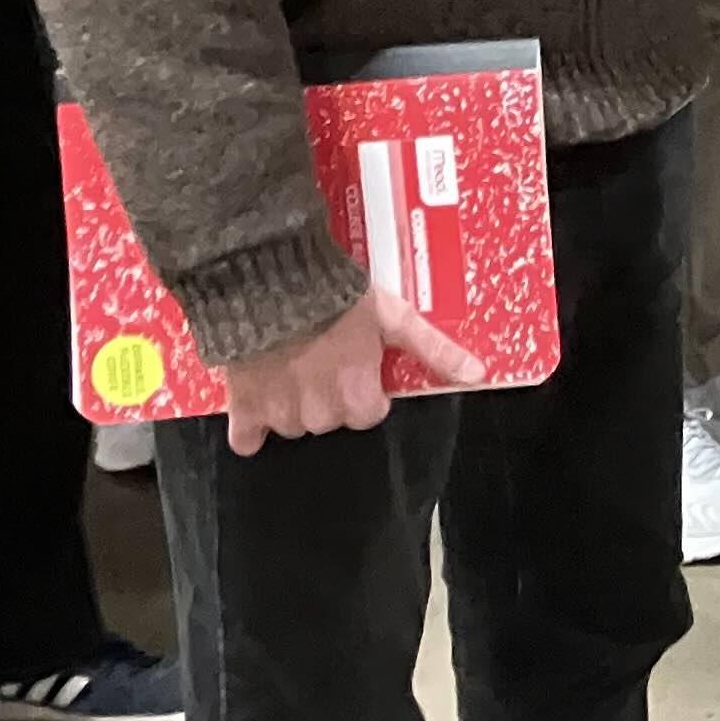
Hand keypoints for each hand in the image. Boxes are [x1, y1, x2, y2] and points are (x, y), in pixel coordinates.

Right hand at [214, 281, 487, 457]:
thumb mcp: (396, 320)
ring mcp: (279, 415)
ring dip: (293, 403)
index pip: (368, 414)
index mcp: (357, 399)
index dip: (364, 387)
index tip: (356, 363)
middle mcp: (320, 415)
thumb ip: (434, 351)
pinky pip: (246, 439)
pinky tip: (257, 401)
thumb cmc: (338, 298)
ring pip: (293, 425)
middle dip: (329, 393)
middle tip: (323, 356)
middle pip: (330, 418)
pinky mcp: (243, 406)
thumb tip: (477, 374)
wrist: (270, 281)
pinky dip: (251, 427)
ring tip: (292, 362)